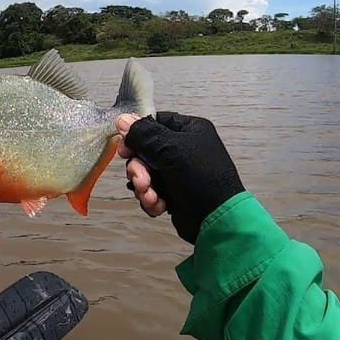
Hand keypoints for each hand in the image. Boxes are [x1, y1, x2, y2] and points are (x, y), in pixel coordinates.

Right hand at [116, 112, 244, 243]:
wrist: (216, 219)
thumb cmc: (202, 179)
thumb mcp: (171, 149)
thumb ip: (143, 134)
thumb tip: (123, 120)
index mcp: (189, 130)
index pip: (154, 123)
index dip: (136, 136)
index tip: (126, 150)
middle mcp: (183, 149)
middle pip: (145, 151)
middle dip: (139, 170)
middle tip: (143, 180)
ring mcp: (178, 172)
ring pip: (145, 174)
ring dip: (144, 187)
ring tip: (152, 197)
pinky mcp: (174, 192)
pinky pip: (151, 191)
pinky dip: (151, 199)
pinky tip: (159, 205)